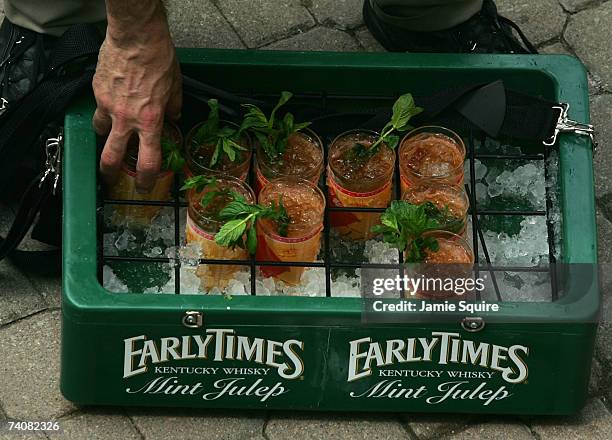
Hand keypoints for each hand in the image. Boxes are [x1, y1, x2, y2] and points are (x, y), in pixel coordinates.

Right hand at [93, 10, 181, 192]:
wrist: (136, 37)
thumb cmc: (158, 59)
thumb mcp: (175, 87)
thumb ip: (173, 107)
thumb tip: (173, 116)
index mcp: (150, 122)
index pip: (147, 161)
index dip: (145, 179)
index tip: (143, 186)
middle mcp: (127, 119)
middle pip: (111, 158)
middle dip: (110, 173)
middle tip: (111, 178)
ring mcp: (108, 106)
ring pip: (101, 132)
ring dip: (106, 135)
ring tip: (112, 131)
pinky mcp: (97, 92)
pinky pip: (98, 108)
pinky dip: (104, 109)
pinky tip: (111, 101)